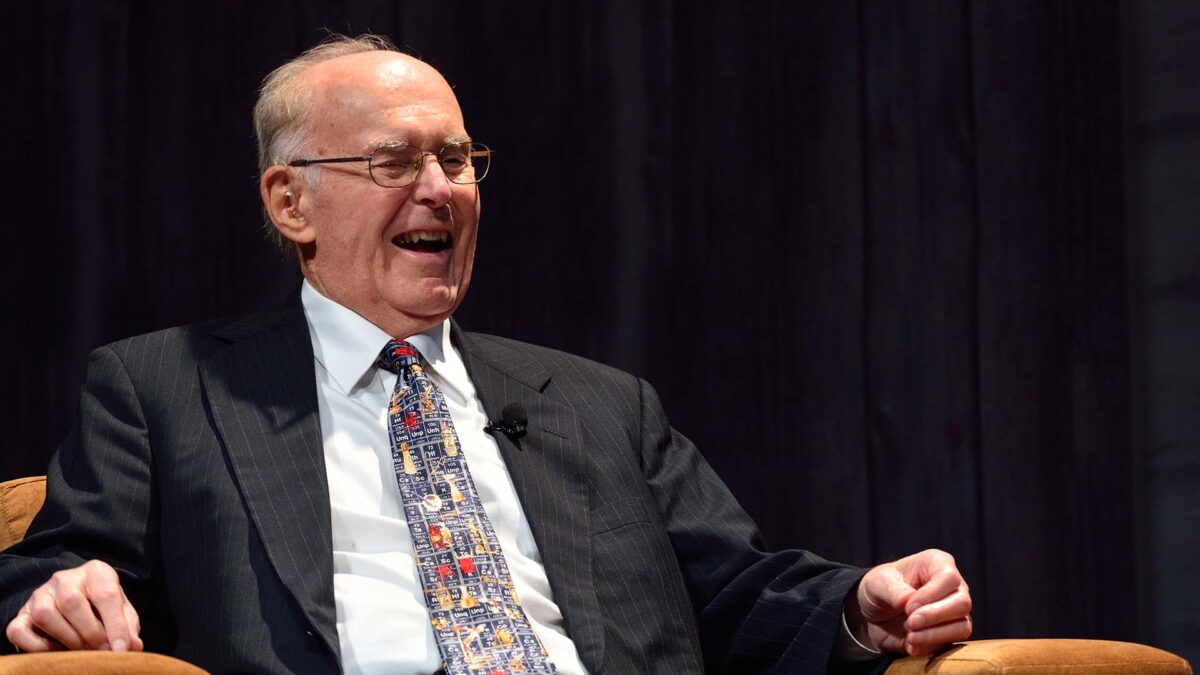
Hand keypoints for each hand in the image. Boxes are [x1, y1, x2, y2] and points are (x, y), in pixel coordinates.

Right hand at [6, 560, 142, 652]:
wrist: (75, 598)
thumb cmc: (102, 606)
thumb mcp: (121, 610)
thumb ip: (128, 627)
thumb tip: (133, 646)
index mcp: (96, 572)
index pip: (106, 595)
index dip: (115, 626)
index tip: (121, 650)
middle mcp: (64, 578)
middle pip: (72, 603)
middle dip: (90, 633)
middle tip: (102, 652)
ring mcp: (40, 594)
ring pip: (45, 615)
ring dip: (67, 639)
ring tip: (83, 651)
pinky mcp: (23, 613)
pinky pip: (19, 630)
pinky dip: (36, 646)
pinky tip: (56, 650)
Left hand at [848, 549, 971, 655]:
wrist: (874, 613)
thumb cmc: (879, 588)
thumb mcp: (877, 582)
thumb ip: (893, 590)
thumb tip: (909, 601)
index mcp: (937, 564)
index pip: (949, 578)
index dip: (931, 595)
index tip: (908, 606)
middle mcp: (953, 587)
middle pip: (963, 603)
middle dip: (935, 616)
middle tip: (909, 623)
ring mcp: (954, 611)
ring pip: (963, 626)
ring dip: (935, 634)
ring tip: (910, 636)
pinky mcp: (949, 633)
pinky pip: (951, 643)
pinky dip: (930, 646)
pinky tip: (910, 644)